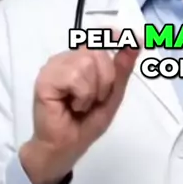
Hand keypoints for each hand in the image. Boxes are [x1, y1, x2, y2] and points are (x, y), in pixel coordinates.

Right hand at [19, 44, 139, 183]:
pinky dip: (81, 95)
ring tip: (80, 104)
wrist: (65, 148)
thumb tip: (136, 43)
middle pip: (97, 52)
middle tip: (93, 100)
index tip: (123, 38)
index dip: (111, 35)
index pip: (98, 38)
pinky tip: (71, 105)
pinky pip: (74, 76)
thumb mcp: (112, 96)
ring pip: (86, 62)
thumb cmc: (86, 123)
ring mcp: (54, 66)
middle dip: (105, 80)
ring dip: (92, 90)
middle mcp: (67, 58)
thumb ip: (122, 70)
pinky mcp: (45, 78)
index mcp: (81, 59)